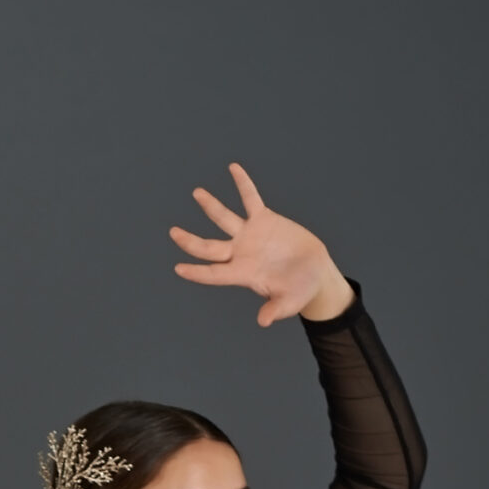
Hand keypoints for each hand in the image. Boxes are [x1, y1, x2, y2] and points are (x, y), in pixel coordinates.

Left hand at [169, 163, 352, 326]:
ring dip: (210, 206)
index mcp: (242, 274)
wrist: (315, 274)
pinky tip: (233, 168)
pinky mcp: (264, 220)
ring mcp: (250, 235)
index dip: (197, 272)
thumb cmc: (300, 291)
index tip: (178, 268)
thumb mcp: (289, 302)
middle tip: (173, 232)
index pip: (214, 274)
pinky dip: (243, 184)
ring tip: (196, 193)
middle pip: (209, 247)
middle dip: (190, 241)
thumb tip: (263, 321)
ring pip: (224, 219)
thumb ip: (275, 310)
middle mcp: (240, 254)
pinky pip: (251, 198)